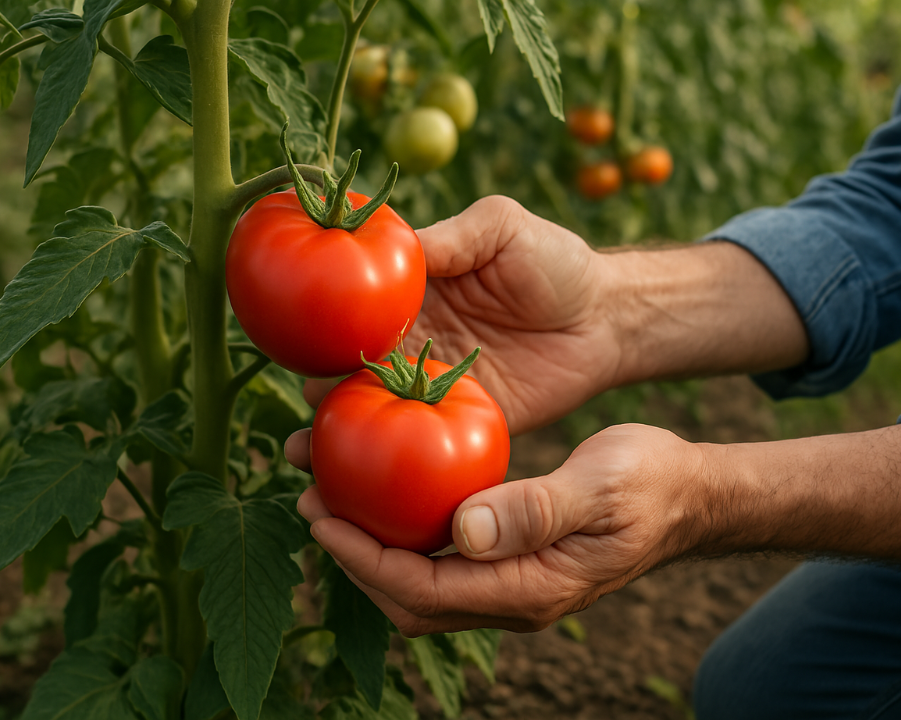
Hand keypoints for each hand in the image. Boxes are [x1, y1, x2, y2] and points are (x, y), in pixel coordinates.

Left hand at [287, 423, 708, 635]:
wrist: (688, 497)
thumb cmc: (650, 483)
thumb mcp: (601, 487)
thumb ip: (536, 511)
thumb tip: (463, 531)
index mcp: (532, 589)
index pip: (425, 591)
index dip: (365, 560)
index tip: (322, 516)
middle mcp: (516, 601)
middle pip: (411, 602)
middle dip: (354, 560)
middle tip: (313, 502)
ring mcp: (515, 588)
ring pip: (423, 589)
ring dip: (374, 552)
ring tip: (335, 499)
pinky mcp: (515, 565)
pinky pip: (444, 566)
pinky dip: (406, 539)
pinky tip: (390, 497)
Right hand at [303, 196, 619, 434]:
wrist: (608, 317)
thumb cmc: (556, 261)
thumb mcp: (502, 229)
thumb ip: (452, 237)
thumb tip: (394, 243)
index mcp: (414, 295)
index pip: (357, 314)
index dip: (324, 332)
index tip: (292, 350)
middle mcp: (416, 343)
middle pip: (355, 372)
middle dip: (319, 397)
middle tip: (293, 425)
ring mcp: (440, 387)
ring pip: (381, 414)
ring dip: (341, 437)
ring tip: (305, 459)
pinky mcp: (470, 421)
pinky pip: (429, 444)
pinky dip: (397, 465)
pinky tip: (367, 485)